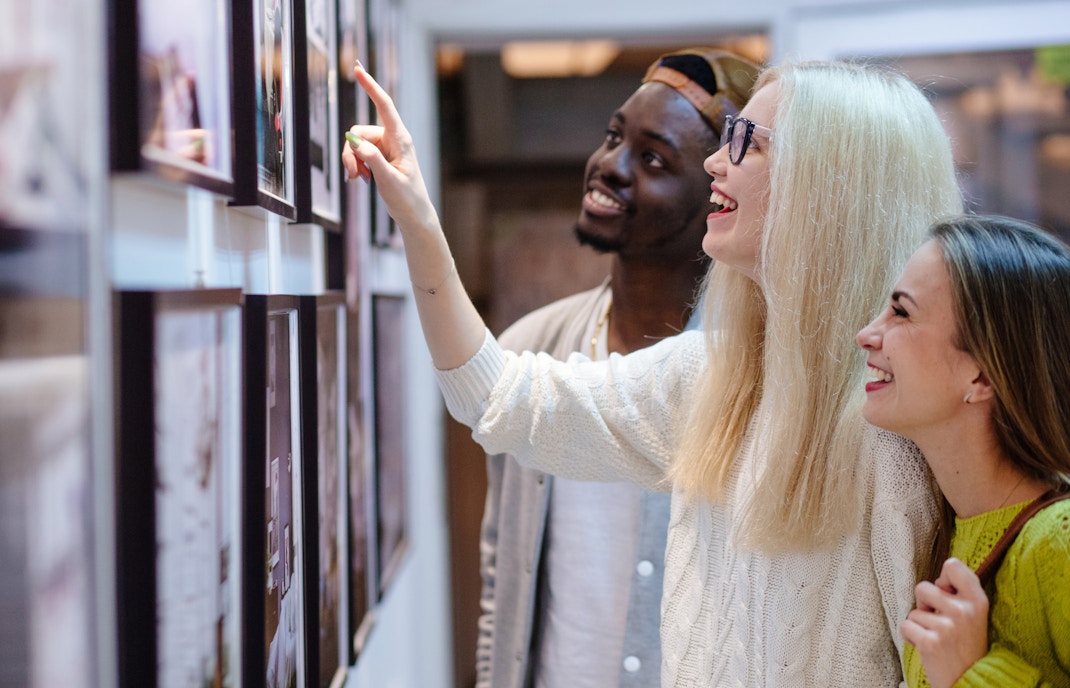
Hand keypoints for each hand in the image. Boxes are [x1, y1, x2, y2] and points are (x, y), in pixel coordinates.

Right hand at [340, 62, 436, 232]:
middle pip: (359, 131)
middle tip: (353, 174)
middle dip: (350, 151)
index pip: (384, 106)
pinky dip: (355, 164)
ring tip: (358, 179)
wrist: (414, 214)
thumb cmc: (407, 198)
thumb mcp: (388, 179)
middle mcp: (393, 139)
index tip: (358, 69)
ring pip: (356, 143)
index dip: (370, 86)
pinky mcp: (380, 157)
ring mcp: (386, 148)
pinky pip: (359, 153)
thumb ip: (371, 158)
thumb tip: (353, 141)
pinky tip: (360, 179)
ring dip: (352, 160)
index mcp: (400, 139)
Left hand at [900, 558, 989, 687]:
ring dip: (919, 624)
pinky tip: (926, 646)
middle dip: (924, 604)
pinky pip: (905, 626)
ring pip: (913, 611)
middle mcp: (963, 610)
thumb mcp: (975, 615)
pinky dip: (910, 636)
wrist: (972, 681)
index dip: (943, 578)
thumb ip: (960, 593)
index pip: (952, 566)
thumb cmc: (966, 645)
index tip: (946, 592)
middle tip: (939, 622)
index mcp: (977, 600)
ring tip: (936, 638)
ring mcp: (946, 626)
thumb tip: (939, 578)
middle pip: (922, 587)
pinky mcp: (930, 642)